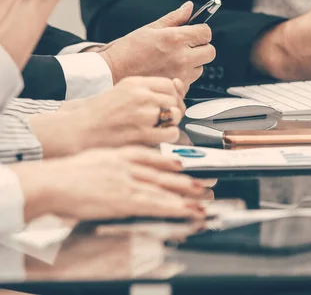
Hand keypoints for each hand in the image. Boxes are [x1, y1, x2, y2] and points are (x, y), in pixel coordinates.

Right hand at [9, 146, 206, 221]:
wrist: (51, 181)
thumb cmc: (65, 175)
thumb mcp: (93, 159)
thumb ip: (111, 164)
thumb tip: (117, 172)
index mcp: (120, 154)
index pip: (151, 156)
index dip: (170, 161)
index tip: (183, 163)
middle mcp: (129, 166)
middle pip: (163, 173)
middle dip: (185, 181)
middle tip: (204, 184)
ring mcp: (129, 182)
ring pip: (164, 189)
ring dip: (185, 197)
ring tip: (202, 201)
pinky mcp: (126, 200)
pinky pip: (156, 204)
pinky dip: (174, 208)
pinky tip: (186, 211)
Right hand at [29, 77, 186, 157]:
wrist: (78, 130)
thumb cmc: (98, 114)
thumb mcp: (121, 92)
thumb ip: (146, 90)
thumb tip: (176, 89)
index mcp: (134, 83)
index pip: (169, 84)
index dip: (173, 95)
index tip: (169, 103)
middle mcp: (140, 95)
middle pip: (174, 100)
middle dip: (174, 110)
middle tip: (165, 119)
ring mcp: (142, 114)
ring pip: (176, 115)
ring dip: (172, 123)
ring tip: (160, 127)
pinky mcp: (142, 133)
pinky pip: (171, 132)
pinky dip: (170, 136)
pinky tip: (160, 137)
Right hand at [99, 1, 216, 89]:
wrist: (113, 73)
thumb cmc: (128, 51)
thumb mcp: (150, 29)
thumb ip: (174, 18)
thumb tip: (190, 8)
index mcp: (174, 39)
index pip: (206, 33)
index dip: (201, 32)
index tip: (195, 33)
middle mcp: (181, 58)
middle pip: (210, 52)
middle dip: (202, 48)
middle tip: (188, 47)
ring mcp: (180, 75)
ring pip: (201, 68)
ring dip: (193, 64)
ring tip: (173, 61)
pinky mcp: (177, 88)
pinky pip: (190, 81)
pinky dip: (184, 77)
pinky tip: (168, 72)